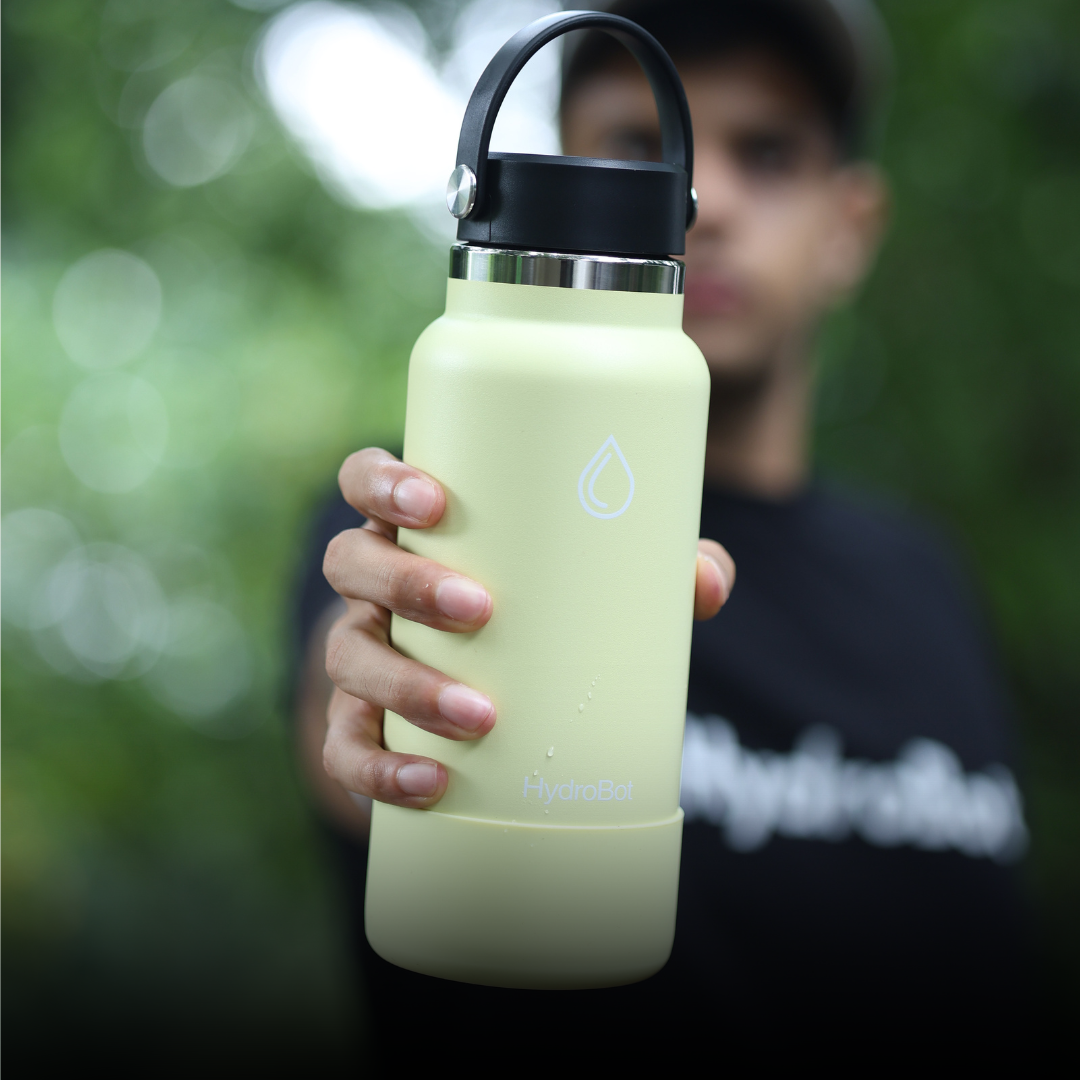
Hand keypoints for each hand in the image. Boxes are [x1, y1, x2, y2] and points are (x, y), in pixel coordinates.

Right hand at [319, 448, 734, 811]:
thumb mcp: (586, 575)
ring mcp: (360, 653)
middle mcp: (373, 585)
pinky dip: (380, 768)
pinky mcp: (363, 724)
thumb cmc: (538, 605)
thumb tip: (706, 583)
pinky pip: (346, 745)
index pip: (364, 479)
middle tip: (482, 609)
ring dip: (404, 684)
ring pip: (348, 656)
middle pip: (352, 563)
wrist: (483, 692)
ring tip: (479, 714)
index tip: (435, 501)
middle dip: (407, 584)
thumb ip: (653, 566)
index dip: (381, 481)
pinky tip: (431, 783)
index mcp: (413, 528)